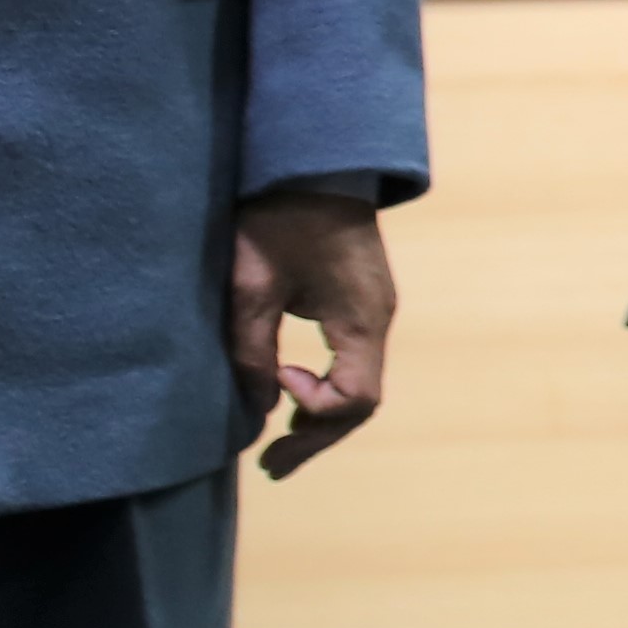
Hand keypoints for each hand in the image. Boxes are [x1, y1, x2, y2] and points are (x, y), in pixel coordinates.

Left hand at [231, 188, 395, 475]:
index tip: (275, 381)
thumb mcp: (252, 286)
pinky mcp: (359, 299)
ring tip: (279, 440)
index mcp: (361, 318)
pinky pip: (350, 359)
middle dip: (316, 435)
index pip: (356, 398)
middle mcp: (377, 319)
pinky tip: (291, 388)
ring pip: (357, 382)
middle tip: (270, 466)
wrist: (313, 162)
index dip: (314, 408)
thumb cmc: (278, 220)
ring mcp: (372, 309)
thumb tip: (256, 411)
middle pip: (361, 401)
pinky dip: (323, 386)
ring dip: (320, 414)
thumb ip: (251, 351)